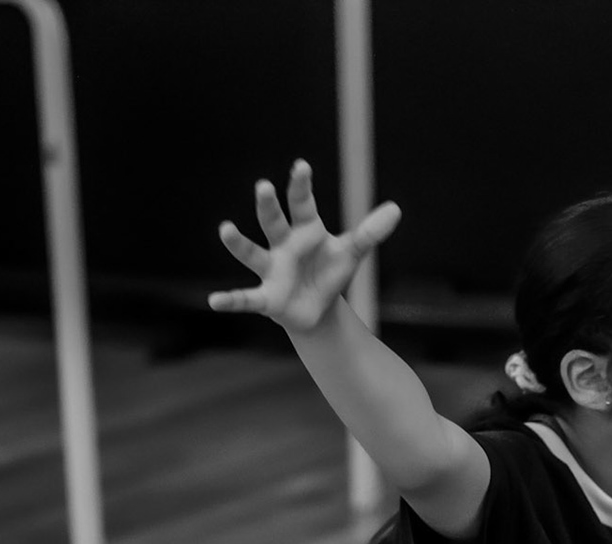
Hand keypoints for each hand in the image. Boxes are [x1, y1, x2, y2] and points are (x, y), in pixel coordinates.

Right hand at [208, 159, 400, 332]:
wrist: (318, 308)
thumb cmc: (330, 272)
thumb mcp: (352, 252)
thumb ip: (370, 232)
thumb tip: (396, 208)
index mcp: (304, 231)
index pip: (302, 204)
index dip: (301, 186)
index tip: (302, 166)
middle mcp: (282, 246)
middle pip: (273, 221)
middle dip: (268, 206)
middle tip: (263, 186)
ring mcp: (271, 270)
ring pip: (251, 252)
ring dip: (238, 243)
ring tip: (226, 229)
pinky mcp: (266, 297)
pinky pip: (245, 298)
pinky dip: (230, 300)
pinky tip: (214, 301)